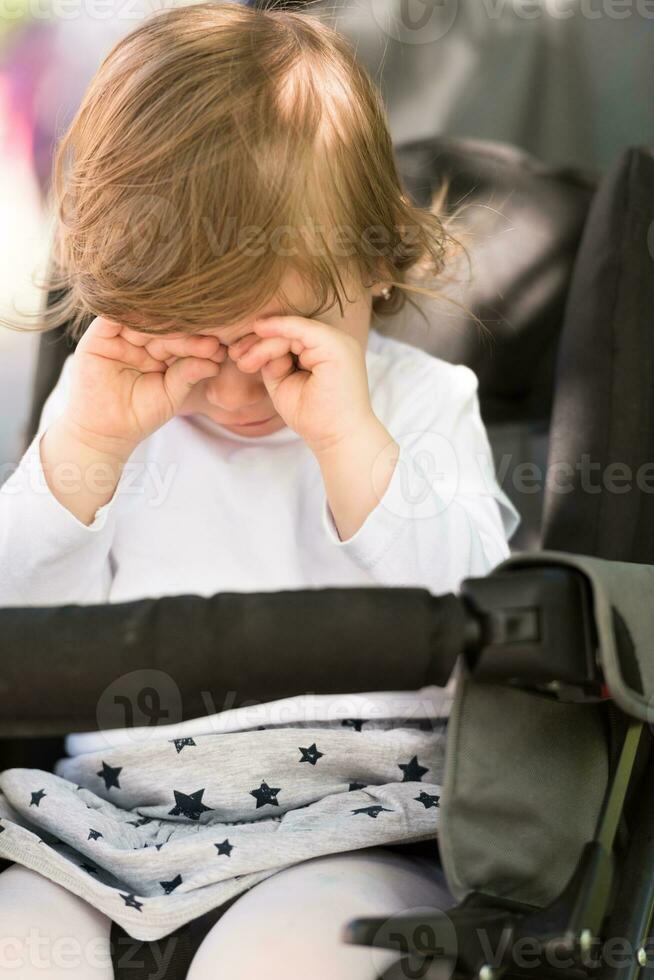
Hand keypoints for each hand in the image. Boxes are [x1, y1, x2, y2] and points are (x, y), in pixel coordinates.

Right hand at [59, 316, 225, 457]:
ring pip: (141, 321)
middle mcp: (140, 340)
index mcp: (160, 351)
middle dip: (184, 334)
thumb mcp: (171, 394)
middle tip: (208, 342)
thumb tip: (214, 360)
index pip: (180, 340)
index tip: (216, 348)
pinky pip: (111, 319)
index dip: (197, 344)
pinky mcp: (97, 338)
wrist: (106, 434)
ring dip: (161, 324)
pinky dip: (127, 315)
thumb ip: (188, 374)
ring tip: (184, 330)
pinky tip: (149, 317)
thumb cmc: (140, 415)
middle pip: (163, 328)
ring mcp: (119, 337)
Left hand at [230, 316, 375, 453]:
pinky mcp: (335, 346)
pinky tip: (259, 331)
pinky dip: (278, 329)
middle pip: (289, 330)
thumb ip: (273, 360)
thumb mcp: (284, 383)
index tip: (237, 356)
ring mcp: (337, 342)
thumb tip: (258, 338)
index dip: (262, 342)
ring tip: (245, 363)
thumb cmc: (313, 417)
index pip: (289, 336)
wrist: (337, 439)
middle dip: (258, 341)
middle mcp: (334, 341)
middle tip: (235, 355)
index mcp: (325, 350)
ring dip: (263, 344)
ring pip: (291, 330)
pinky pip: (301, 328)